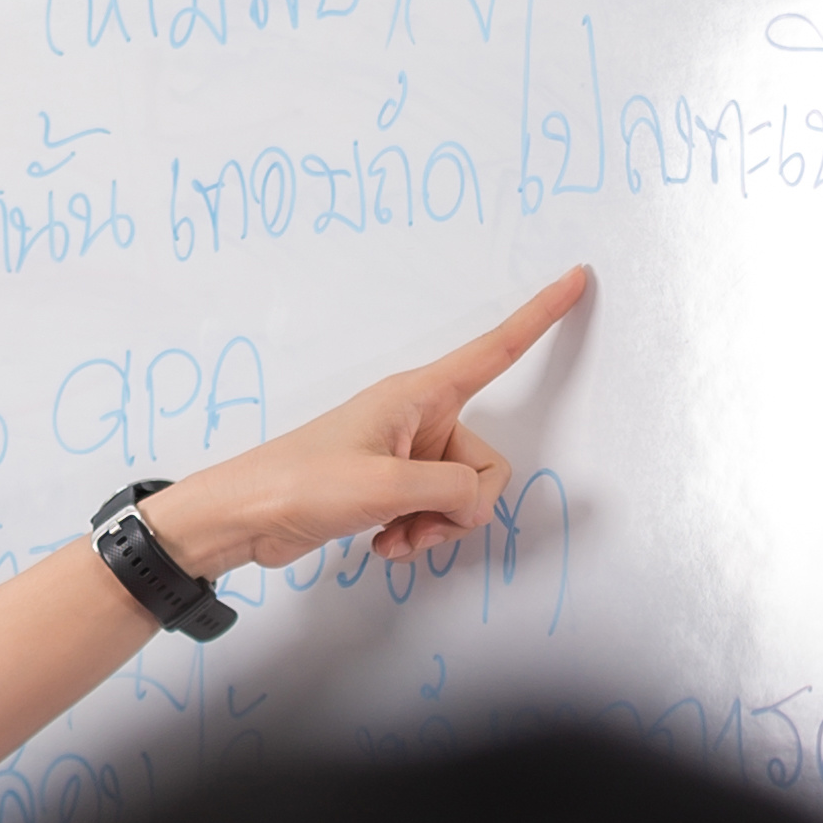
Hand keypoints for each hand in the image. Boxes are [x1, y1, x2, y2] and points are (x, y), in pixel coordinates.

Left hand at [145, 268, 591, 575]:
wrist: (246, 517)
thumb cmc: (303, 484)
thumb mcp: (387, 488)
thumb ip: (450, 492)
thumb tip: (475, 503)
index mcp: (420, 394)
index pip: (496, 348)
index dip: (540, 316)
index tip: (576, 279)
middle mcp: (420, 418)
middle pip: (485, 463)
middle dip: (463, 506)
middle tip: (420, 522)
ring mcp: (407, 455)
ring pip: (462, 496)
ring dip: (436, 527)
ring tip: (396, 536)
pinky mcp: (392, 487)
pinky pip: (435, 513)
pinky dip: (417, 534)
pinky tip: (384, 544)